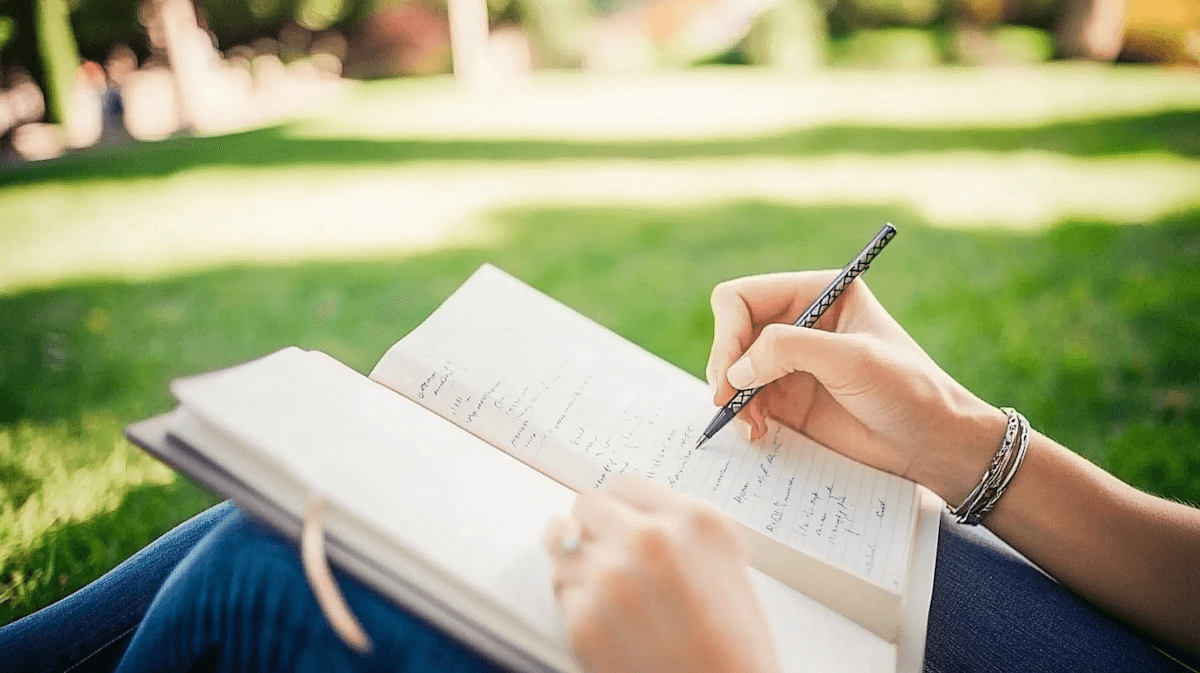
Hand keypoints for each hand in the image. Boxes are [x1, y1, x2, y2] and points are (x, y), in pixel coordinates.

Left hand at [544, 474, 779, 672]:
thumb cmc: (735, 649)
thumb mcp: (727, 565)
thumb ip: (680, 532)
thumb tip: (629, 516)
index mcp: (695, 521)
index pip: (626, 485)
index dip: (616, 506)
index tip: (611, 519)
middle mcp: (652, 539)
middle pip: (587, 506)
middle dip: (591, 529)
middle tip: (601, 554)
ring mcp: (613, 577)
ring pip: (562, 547)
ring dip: (578, 565)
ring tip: (606, 594)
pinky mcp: (584, 620)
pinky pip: (562, 592)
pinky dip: (576, 605)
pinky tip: (607, 623)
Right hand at [706, 270, 1006, 504]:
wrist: (933, 445)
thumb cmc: (908, 391)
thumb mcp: (852, 360)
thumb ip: (789, 350)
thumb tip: (735, 370)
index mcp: (818, 292)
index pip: (743, 298)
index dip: (728, 332)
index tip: (735, 372)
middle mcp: (798, 322)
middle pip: (730, 332)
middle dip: (725, 366)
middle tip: (727, 403)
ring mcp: (790, 362)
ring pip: (731, 369)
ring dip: (731, 397)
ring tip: (750, 426)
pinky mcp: (788, 399)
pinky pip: (743, 401)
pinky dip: (740, 417)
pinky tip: (756, 434)